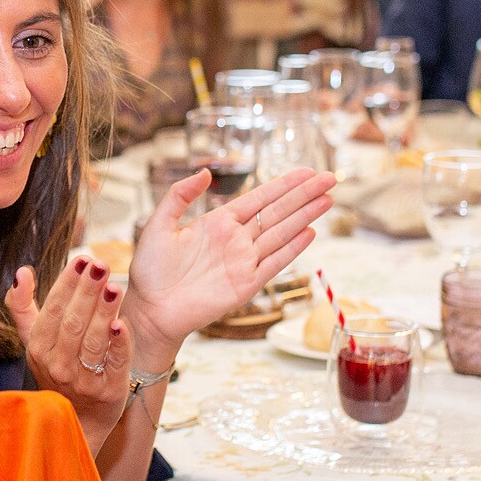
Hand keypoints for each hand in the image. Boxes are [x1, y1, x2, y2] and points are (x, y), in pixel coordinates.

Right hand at [4, 258, 132, 452]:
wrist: (80, 419)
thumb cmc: (59, 369)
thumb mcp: (35, 341)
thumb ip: (23, 308)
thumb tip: (21, 272)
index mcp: (38, 349)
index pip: (52, 311)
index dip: (67, 284)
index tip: (82, 260)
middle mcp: (58, 366)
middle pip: (73, 324)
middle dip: (87, 292)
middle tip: (100, 265)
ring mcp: (84, 381)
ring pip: (93, 342)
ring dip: (104, 312)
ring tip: (114, 286)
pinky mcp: (110, 391)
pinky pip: (116, 364)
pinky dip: (119, 344)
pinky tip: (123, 324)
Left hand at [123, 168, 335, 372]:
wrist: (149, 309)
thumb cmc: (150, 269)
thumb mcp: (159, 224)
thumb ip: (179, 196)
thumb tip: (205, 172)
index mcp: (218, 222)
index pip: (259, 198)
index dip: (284, 184)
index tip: (306, 171)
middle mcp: (236, 239)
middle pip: (278, 212)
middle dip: (304, 194)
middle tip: (330, 178)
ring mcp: (243, 262)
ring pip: (282, 233)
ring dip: (305, 216)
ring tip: (328, 199)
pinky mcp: (246, 285)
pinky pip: (274, 263)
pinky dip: (293, 248)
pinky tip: (311, 232)